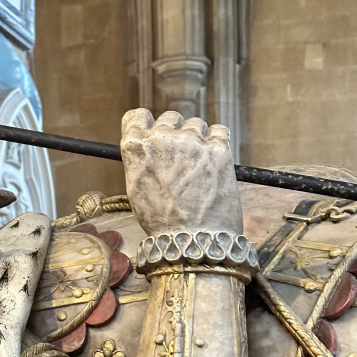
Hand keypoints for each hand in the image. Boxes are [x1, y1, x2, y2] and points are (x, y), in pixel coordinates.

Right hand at [120, 108, 243, 236]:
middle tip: (180, 159)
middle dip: (174, 134)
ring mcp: (192, 141)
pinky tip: (214, 161)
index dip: (145, 124)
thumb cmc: (163, 222)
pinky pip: (219, 131)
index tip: (152, 133)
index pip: (137, 116)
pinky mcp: (218, 148)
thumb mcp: (137, 191)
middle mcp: (162, 138)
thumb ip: (141, 162)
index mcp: (137, 148)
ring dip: (197, 139)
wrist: (193, 240)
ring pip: (196, 125)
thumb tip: (151, 151)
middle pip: (170, 118)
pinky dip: (217, 141)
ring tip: (199, 167)